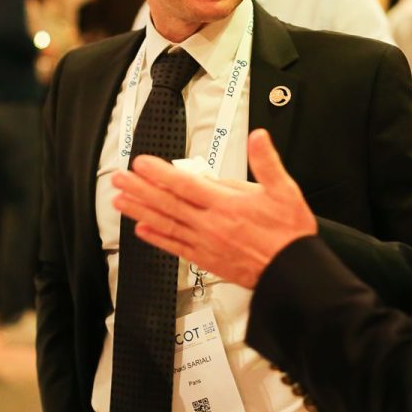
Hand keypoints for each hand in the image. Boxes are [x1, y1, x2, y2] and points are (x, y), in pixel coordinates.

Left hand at [112, 129, 318, 288]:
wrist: (291, 273)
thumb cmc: (289, 235)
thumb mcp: (285, 191)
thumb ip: (267, 163)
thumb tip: (258, 138)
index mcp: (226, 205)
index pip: (185, 185)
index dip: (160, 173)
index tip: (142, 164)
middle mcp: (210, 224)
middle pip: (168, 203)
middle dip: (140, 189)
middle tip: (119, 179)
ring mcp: (205, 243)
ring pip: (165, 224)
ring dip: (140, 211)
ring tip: (119, 201)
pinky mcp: (206, 259)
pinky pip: (174, 247)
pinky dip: (156, 238)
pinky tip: (142, 231)